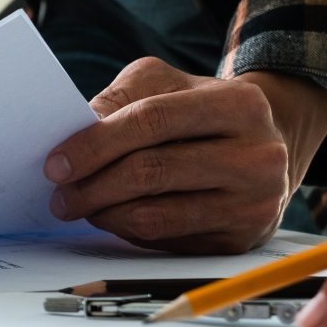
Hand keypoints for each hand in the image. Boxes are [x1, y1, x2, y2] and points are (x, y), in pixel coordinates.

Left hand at [43, 60, 326, 254]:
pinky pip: (167, 241)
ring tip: (80, 206)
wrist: (269, 147)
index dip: (97, 143)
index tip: (57, 163)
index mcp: (238, 105)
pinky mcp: (240, 240)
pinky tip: (114, 217)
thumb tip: (73, 134)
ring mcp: (252, 203)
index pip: (153, 120)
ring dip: (104, 214)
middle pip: (153, 171)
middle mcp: (256, 156)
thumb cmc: (206, 113)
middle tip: (60, 194)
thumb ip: (122, 101)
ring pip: (156, 216)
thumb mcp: (169, 85)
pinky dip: (129, 231)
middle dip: (92, 185)